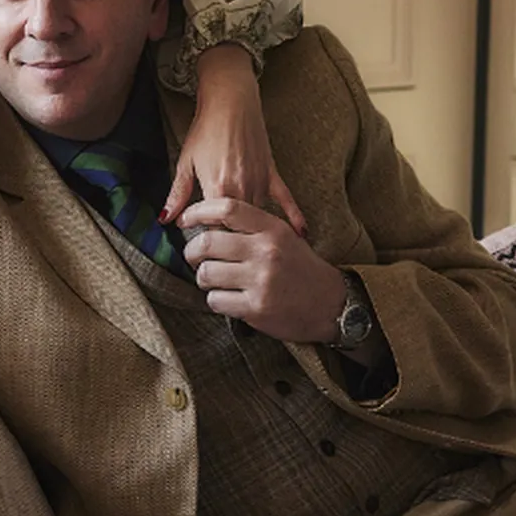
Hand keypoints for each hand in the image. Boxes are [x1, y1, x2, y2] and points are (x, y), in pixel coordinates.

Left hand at [164, 47, 310, 239]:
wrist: (230, 102)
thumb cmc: (206, 130)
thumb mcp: (186, 163)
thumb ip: (177, 195)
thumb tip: (166, 220)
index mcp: (218, 188)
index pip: (215, 229)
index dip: (208, 243)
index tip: (203, 250)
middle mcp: (242, 189)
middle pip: (238, 227)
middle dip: (230, 241)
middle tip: (223, 252)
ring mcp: (260, 181)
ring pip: (258, 217)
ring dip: (252, 230)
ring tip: (249, 249)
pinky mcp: (272, 173)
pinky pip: (285, 199)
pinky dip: (293, 216)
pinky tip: (302, 234)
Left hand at [178, 197, 344, 344]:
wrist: (331, 303)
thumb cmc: (300, 268)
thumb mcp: (283, 237)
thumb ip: (250, 227)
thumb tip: (206, 221)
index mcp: (272, 228)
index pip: (226, 208)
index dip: (198, 212)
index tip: (185, 220)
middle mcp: (266, 251)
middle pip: (207, 242)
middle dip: (192, 252)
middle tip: (195, 257)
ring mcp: (261, 281)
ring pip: (206, 274)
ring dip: (204, 278)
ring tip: (215, 280)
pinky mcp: (256, 308)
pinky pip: (215, 300)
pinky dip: (216, 300)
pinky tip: (228, 298)